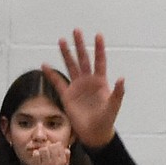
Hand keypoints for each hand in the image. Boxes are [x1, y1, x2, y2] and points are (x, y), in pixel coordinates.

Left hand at [28, 141, 70, 164]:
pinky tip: (37, 157)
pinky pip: (36, 154)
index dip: (54, 146)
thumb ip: (67, 157)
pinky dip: (36, 154)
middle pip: (51, 146)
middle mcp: (55, 163)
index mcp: (62, 162)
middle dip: (48, 147)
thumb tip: (66, 149)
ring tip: (42, 155)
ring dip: (42, 151)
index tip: (52, 151)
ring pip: (44, 149)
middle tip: (46, 153)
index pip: (58, 144)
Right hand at [43, 31, 124, 148]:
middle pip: (83, 59)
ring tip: (61, 40)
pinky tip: (44, 65)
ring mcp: (77, 87)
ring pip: (70, 66)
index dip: (99, 49)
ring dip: (66, 54)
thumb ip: (118, 92)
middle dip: (79, 45)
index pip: (99, 61)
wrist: (94, 134)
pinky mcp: (67, 96)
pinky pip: (58, 82)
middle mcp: (88, 81)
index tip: (98, 35)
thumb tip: (121, 78)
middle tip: (76, 31)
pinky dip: (51, 74)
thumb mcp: (114, 106)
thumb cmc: (106, 120)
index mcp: (100, 81)